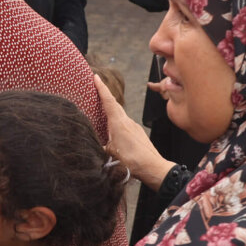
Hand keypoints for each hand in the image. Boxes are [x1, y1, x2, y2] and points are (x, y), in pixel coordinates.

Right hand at [94, 75, 174, 191]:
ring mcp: (134, 127)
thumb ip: (100, 146)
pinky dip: (117, 121)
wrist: (153, 168)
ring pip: (120, 114)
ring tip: (102, 111)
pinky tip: (113, 130)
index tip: (96, 77)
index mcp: (118, 123)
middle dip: (105, 96)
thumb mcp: (111, 154)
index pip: (108, 101)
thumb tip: (91, 145)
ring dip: (111, 110)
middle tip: (96, 90)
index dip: (101, 88)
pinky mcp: (138, 134)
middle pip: (114, 105)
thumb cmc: (133, 161)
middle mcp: (127, 122)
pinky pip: (124, 123)